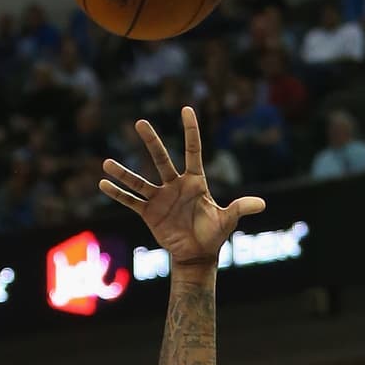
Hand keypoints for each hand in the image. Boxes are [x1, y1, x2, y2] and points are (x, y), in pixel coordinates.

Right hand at [98, 107, 264, 265]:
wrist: (197, 254)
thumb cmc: (214, 235)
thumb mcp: (227, 220)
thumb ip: (240, 208)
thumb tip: (261, 204)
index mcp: (195, 182)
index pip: (193, 151)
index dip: (190, 131)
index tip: (186, 109)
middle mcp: (175, 185)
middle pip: (161, 159)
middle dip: (151, 142)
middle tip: (140, 123)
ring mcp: (160, 197)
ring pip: (140, 181)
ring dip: (124, 173)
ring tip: (107, 163)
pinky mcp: (149, 212)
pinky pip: (131, 201)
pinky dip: (118, 194)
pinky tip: (103, 183)